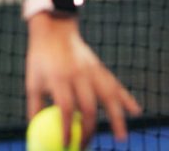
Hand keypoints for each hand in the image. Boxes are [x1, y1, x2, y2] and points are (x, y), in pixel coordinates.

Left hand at [26, 15, 140, 145]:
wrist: (54, 30)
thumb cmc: (41, 60)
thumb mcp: (32, 80)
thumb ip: (34, 105)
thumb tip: (34, 131)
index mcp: (58, 78)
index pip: (66, 108)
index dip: (68, 129)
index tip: (67, 145)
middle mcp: (77, 74)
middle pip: (88, 107)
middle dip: (88, 131)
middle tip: (84, 146)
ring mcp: (91, 70)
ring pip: (108, 97)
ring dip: (116, 119)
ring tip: (121, 138)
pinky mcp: (100, 68)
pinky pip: (115, 85)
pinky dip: (126, 98)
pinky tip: (136, 111)